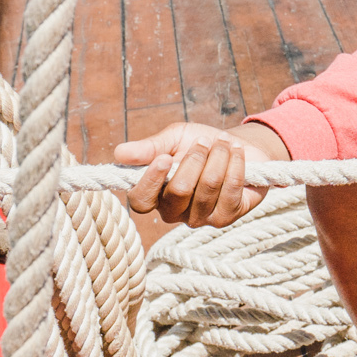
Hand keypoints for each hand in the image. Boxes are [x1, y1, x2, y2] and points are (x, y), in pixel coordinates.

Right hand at [121, 121, 275, 227]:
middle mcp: (174, 212)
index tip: (164, 157)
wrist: (236, 147)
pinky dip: (236, 164)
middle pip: (179, 190)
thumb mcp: (174, 139)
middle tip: (204, 141)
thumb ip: (149, 147)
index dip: (151, 181)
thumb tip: (119, 152)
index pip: (141, 201)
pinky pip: (231, 189)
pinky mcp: (225, 217)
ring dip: (219, 156)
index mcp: (154, 195)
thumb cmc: (200, 144)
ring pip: (208, 186)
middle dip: (195, 158)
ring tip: (224, 143)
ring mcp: (200, 218)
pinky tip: (236, 152)